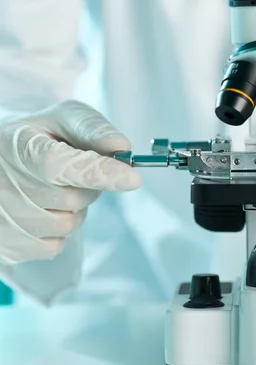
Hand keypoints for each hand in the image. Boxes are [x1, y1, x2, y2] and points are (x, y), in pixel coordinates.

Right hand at [0, 100, 140, 264]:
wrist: (5, 158)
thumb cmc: (42, 137)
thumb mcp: (65, 119)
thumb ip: (93, 129)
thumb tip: (122, 147)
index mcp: (18, 144)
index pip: (59, 164)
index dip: (99, 172)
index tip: (133, 178)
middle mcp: (2, 181)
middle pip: (71, 198)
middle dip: (87, 188)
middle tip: (73, 173)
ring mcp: (2, 215)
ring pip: (65, 225)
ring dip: (74, 210)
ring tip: (54, 189)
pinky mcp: (6, 244)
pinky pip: (54, 245)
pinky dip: (59, 231)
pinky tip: (44, 210)